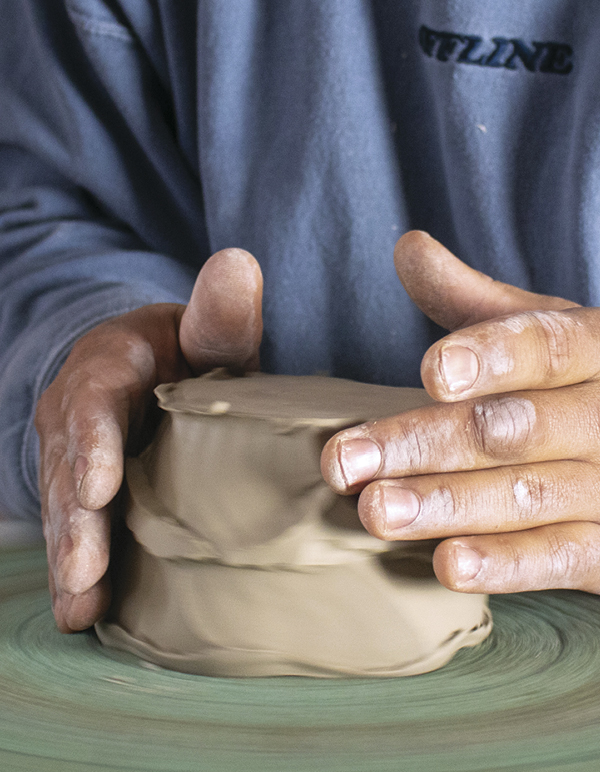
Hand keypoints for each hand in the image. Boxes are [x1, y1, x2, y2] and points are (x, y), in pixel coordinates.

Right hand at [35, 249, 262, 630]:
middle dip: (76, 523)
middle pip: (70, 468)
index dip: (92, 444)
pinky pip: (75, 526)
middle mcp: (78, 412)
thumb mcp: (206, 328)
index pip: (93, 400)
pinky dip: (78, 568)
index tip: (101, 486)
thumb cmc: (189, 350)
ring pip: (65, 506)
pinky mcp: (82, 487)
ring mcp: (74, 454)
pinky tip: (84, 614)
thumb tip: (240, 263)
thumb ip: (222, 312)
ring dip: (71, 557)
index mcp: (108, 366)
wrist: (153, 366)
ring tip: (80, 607)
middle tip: (85, 574)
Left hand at [321, 231, 599, 594]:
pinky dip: (507, 564)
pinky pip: (563, 557)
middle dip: (424, 445)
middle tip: (344, 461)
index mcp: (598, 349)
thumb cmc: (577, 383)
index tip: (432, 372)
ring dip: (447, 504)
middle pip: (513, 429)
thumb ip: (477, 302)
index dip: (492, 358)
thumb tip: (409, 247)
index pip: (547, 347)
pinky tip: (448, 565)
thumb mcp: (546, 331)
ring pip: (528, 495)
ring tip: (376, 510)